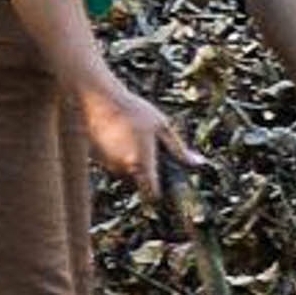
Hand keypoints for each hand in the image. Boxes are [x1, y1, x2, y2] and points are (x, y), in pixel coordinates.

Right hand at [72, 80, 178, 194]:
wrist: (98, 99)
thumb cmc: (133, 111)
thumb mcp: (162, 127)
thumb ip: (179, 149)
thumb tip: (198, 164)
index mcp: (141, 165)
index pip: (152, 195)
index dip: (161, 194)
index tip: (168, 186)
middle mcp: (122, 170)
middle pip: (140, 182)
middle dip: (148, 171)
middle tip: (153, 147)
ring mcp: (108, 165)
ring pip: (126, 172)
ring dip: (134, 162)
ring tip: (136, 136)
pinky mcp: (98, 158)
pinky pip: (114, 163)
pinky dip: (120, 154)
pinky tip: (123, 134)